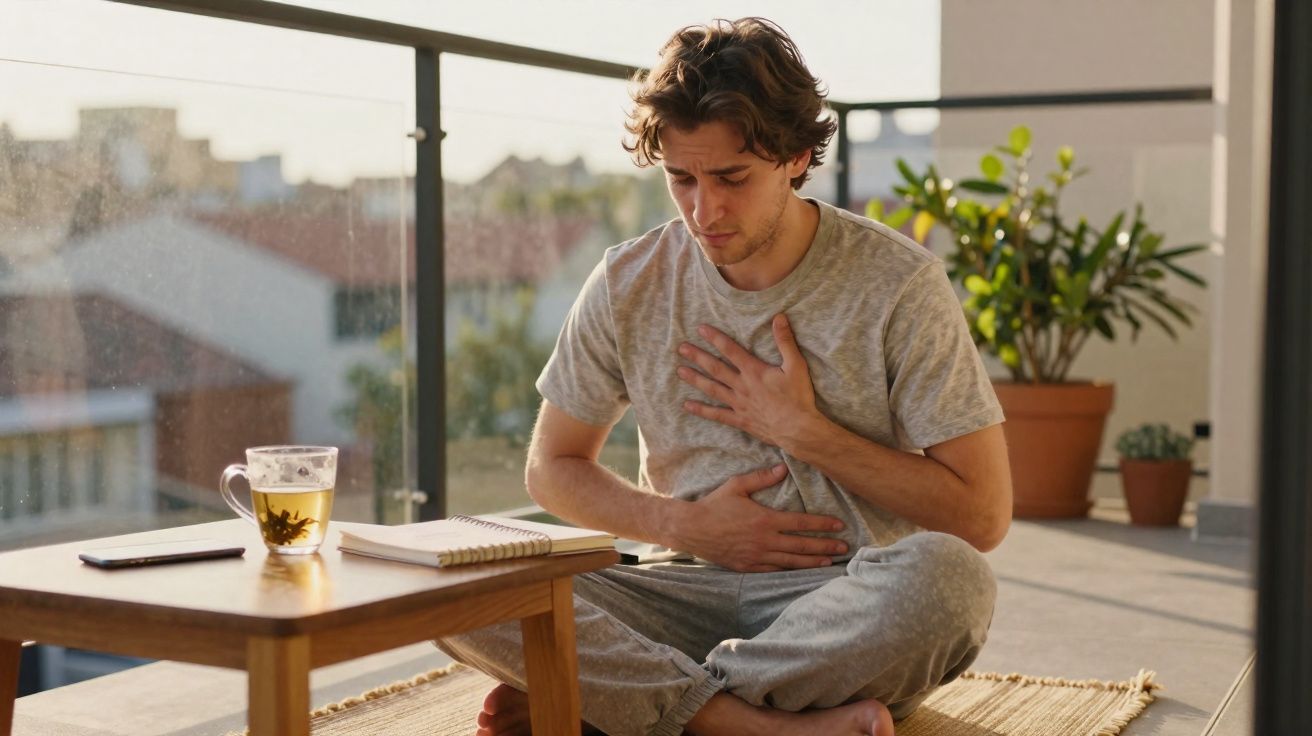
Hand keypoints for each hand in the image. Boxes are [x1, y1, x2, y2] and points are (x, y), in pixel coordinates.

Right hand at [674, 464, 847, 571]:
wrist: (691, 529)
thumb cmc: (714, 505)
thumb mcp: (736, 486)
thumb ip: (761, 478)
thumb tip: (783, 468)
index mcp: (765, 519)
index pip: (801, 522)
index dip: (822, 524)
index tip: (839, 525)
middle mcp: (765, 540)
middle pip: (802, 545)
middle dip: (825, 546)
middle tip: (844, 547)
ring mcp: (757, 556)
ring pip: (791, 562)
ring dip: (812, 562)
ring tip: (829, 562)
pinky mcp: (748, 567)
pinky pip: (774, 571)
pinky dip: (790, 572)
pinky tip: (801, 571)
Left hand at [677, 314, 819, 450]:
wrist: (798, 429)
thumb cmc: (798, 397)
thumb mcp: (796, 366)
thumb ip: (785, 341)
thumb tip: (779, 317)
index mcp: (754, 371)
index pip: (730, 350)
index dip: (715, 338)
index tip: (700, 329)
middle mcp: (742, 386)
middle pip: (715, 368)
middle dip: (698, 356)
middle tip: (681, 348)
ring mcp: (739, 404)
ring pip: (712, 389)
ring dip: (695, 379)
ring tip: (680, 371)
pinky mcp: (740, 420)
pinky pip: (717, 414)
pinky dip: (702, 410)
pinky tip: (688, 405)